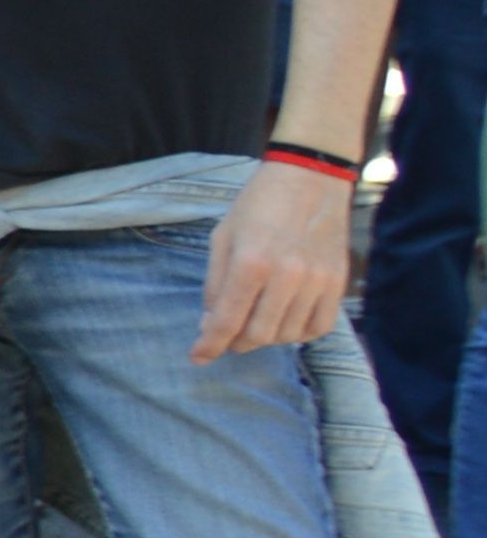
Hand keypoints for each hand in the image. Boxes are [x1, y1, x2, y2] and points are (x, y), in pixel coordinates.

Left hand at [201, 157, 355, 360]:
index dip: (209, 345)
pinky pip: (319, 327)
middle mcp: (287, 276)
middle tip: (227, 335)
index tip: (198, 357)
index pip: (227, 321)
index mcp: (251, 263)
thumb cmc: (258, 205)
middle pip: (258, 335)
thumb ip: (216, 284)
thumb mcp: (223, 238)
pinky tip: (284, 320)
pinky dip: (298, 332)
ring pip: (288, 334)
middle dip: (236, 342)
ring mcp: (317, 281)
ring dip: (266, 338)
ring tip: (255, 322)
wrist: (310, 180)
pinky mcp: (338, 282)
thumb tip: (210, 325)